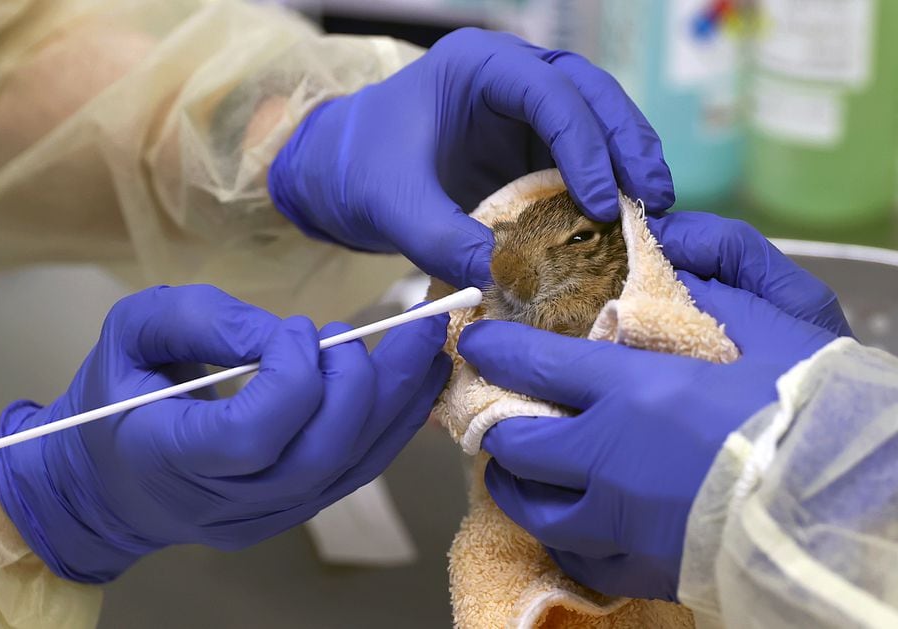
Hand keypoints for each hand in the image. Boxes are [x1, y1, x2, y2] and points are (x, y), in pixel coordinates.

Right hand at [0, 285, 448, 582]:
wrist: (111, 482)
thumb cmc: (117, 395)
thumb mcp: (133, 332)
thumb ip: (201, 321)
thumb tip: (285, 335)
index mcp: (168, 458)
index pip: (251, 436)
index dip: (291, 378)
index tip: (299, 328)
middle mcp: (225, 501)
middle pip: (319, 456)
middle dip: (368, 384)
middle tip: (398, 325)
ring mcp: (267, 516)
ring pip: (350, 469)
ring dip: (400, 403)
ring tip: (428, 343)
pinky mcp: (296, 511)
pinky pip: (356, 473)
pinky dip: (394, 426)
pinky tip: (417, 381)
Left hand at [269, 28, 673, 288]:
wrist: (339, 174)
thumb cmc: (358, 169)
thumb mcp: (391, 203)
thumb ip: (439, 237)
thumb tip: (499, 279)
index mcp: (477, 67)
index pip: (549, 90)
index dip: (583, 142)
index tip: (598, 201)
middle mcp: (509, 79)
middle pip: (590, 93)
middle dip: (627, 143)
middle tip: (654, 198)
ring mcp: (523, 112)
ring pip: (596, 121)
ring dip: (627, 162)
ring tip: (652, 211)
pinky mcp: (527, 148)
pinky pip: (577, 160)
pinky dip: (602, 187)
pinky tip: (619, 222)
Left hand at [457, 222, 846, 598]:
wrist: (853, 499)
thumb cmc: (812, 407)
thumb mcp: (767, 327)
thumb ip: (707, 290)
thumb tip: (666, 262)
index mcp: (634, 391)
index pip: (535, 364)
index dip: (496, 348)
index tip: (477, 341)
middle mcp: (610, 458)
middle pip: (517, 443)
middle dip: (497, 424)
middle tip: (496, 413)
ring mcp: (619, 521)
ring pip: (531, 506)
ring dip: (515, 483)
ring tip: (516, 470)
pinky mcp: (640, 565)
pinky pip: (574, 554)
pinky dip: (558, 533)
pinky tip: (565, 520)